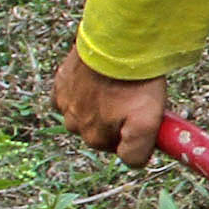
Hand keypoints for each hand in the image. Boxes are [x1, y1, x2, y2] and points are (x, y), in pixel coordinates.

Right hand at [52, 48, 171, 166]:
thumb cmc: (135, 84)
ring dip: (98, 103)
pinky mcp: (61, 82)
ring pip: (84, 112)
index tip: (142, 117)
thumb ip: (136, 152)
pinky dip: (81, 90)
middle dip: (115, 120)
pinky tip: (96, 80)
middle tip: (132, 98)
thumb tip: (132, 163)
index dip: (133, 135)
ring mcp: (65, 103)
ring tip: (116, 85)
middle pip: (99, 131)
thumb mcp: (147, 124)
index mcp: (95, 138)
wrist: (118, 46)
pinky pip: (68, 94)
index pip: (117, 149)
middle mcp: (74, 125)